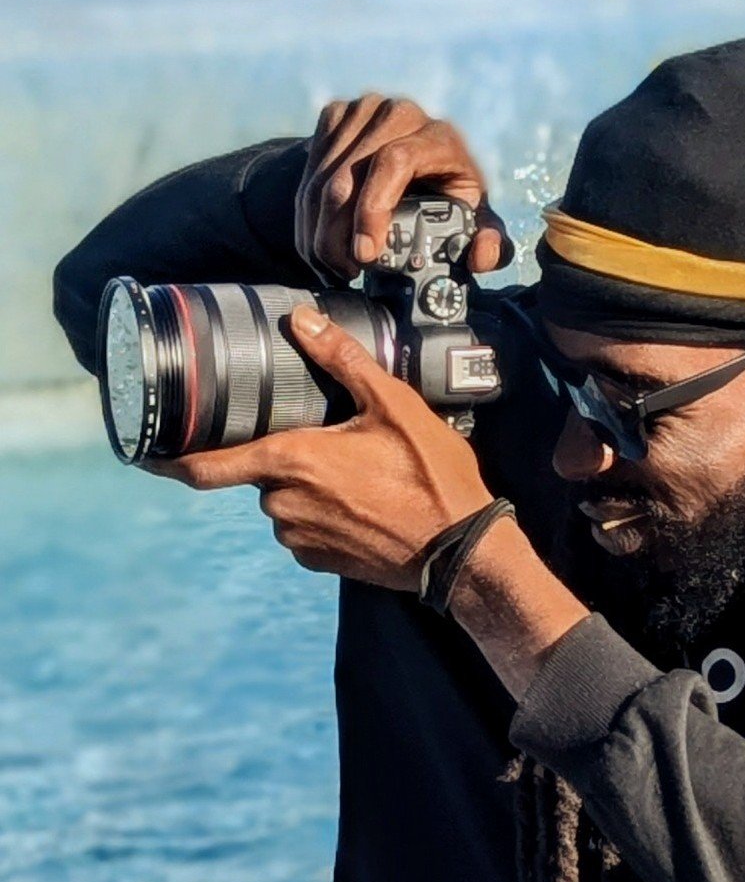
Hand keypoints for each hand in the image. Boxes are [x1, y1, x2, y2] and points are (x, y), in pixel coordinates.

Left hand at [150, 307, 495, 590]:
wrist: (461, 549)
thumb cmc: (431, 475)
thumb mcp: (394, 405)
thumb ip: (343, 360)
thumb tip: (302, 319)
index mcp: (291, 461)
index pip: (206, 468)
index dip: (169, 462)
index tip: (146, 454)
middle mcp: (283, 504)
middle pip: (260, 473)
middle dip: (285, 456)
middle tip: (331, 441)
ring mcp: (300, 538)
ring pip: (283, 501)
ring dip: (306, 486)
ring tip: (360, 473)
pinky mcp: (320, 562)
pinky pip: (304, 529)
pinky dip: (324, 513)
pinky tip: (366, 503)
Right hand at [295, 93, 513, 282]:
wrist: (420, 161)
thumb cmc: (450, 194)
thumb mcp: (476, 218)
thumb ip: (490, 241)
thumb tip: (482, 255)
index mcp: (439, 136)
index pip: (395, 161)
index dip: (373, 208)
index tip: (366, 254)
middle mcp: (399, 114)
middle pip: (349, 175)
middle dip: (338, 234)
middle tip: (344, 272)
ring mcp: (363, 110)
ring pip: (322, 178)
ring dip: (318, 231)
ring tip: (331, 266)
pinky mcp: (336, 115)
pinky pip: (309, 171)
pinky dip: (307, 216)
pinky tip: (318, 243)